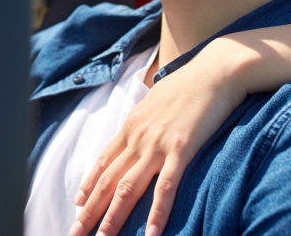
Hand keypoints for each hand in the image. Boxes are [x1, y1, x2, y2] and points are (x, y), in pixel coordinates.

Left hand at [69, 38, 251, 235]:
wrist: (214, 71)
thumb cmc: (190, 84)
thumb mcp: (157, 101)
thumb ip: (145, 120)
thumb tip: (139, 129)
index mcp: (132, 126)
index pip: (104, 161)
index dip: (89, 184)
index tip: (78, 203)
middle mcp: (138, 138)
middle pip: (109, 180)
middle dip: (90, 209)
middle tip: (76, 231)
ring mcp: (158, 145)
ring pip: (129, 188)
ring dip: (114, 217)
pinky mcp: (182, 150)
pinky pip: (166, 188)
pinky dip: (157, 214)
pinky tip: (151, 234)